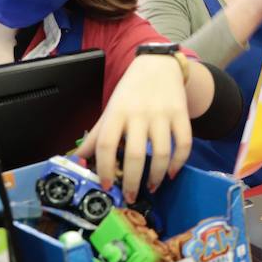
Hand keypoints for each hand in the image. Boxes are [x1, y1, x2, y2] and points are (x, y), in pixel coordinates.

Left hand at [76, 55, 192, 201]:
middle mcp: (138, 114)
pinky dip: (179, 162)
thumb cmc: (130, 92)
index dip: (104, 169)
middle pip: (135, 154)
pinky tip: (172, 173)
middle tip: (132, 196)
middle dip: (133, 181)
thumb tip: (78, 161)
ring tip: (152, 186)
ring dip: (157, 176)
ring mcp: (162, 114)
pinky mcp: (181, 114)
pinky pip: (184, 144)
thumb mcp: (110, 110)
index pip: (106, 145)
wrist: (158, 65)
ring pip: (162, 153)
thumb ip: (96, 136)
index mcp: (116, 113)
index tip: (106, 186)